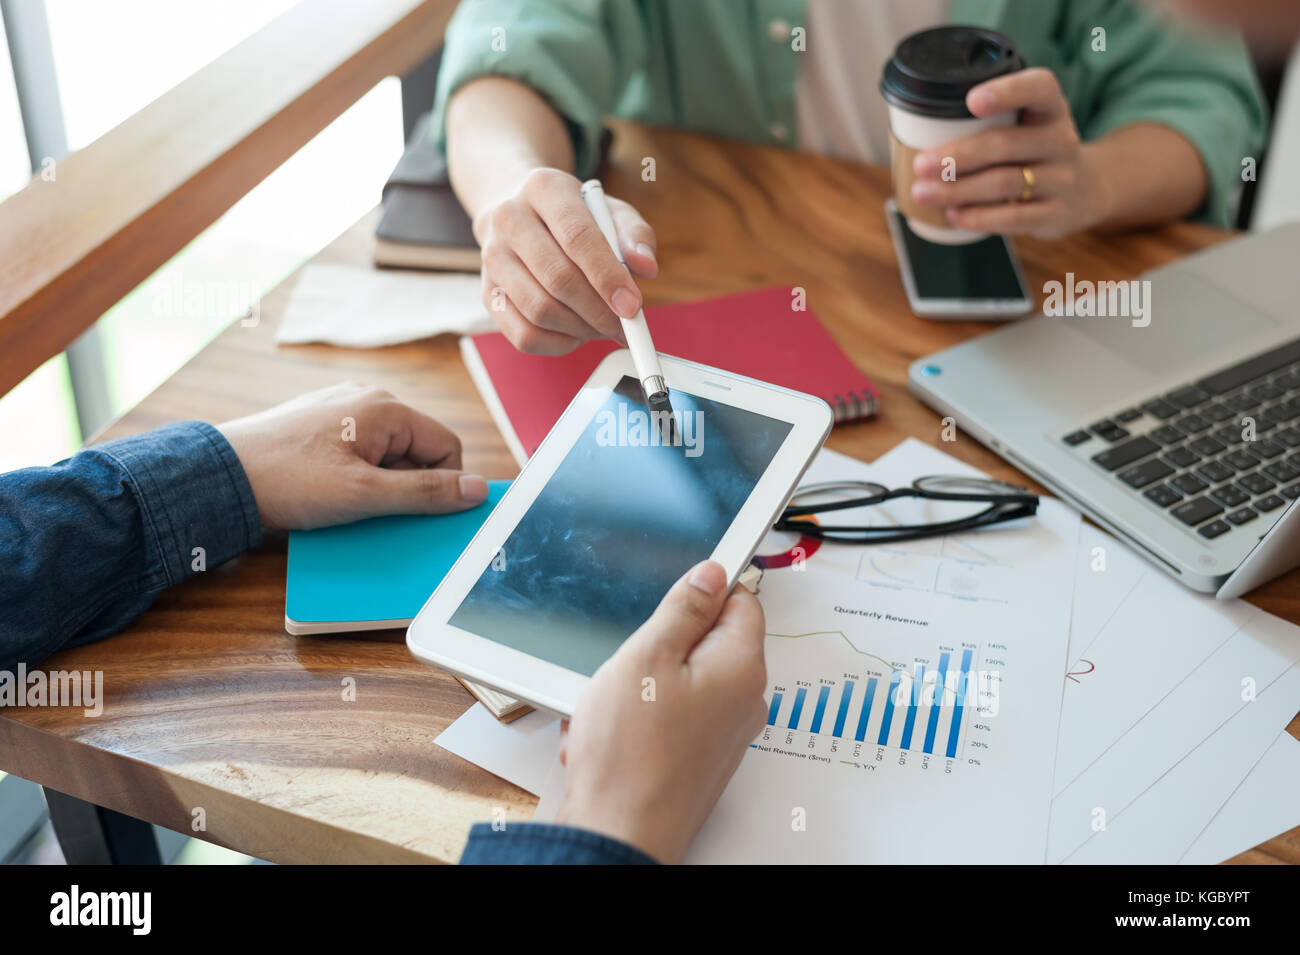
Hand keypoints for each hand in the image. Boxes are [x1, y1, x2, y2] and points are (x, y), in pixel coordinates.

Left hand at [216, 383, 487, 529]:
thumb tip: (477, 490)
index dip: (444, 486)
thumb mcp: (365, 496)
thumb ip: (426, 493)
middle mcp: (369, 400)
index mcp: (387, 408)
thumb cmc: (289, 480)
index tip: (421, 515)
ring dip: (380, 487)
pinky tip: (329, 496)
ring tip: (346, 504)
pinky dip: (357, 480)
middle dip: (407, 488)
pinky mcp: (322, 426)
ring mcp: (343, 411)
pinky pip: (361, 455)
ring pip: (389, 456)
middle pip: (418, 451)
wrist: (218, 476)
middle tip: (376, 512)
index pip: (447, 447)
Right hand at [475, 167, 657, 354]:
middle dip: (598, 311)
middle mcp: (509, 219)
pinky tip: (577, 333)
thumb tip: (645, 268)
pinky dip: (557, 343)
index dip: (607, 276)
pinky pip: (522, 334)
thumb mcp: (609, 211)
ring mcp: (492, 258)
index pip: (577, 237)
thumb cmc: (573, 216)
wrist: (519, 213)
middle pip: (557, 278)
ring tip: (603, 327)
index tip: (632, 306)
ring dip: (580, 329)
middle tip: (624, 327)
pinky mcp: (488, 293)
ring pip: (538, 310)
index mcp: (543, 188)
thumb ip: (634, 235)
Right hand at [554, 560, 766, 862]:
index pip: (741, 601)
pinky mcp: (698, 762)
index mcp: (741, 667)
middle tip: (628, 663)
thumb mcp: (648, 655)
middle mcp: (742, 702)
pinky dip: (635, 722)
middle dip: (659, 646)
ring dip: (637, 687)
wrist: (619, 835)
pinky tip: (606, 738)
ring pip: (679, 683)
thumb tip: (712, 574)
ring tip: (608, 708)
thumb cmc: (631, 755)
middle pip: (706, 644)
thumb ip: (684, 609)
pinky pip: (667, 721)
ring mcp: (722, 736)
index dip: (702, 593)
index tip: (669, 599)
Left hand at [909, 67, 1110, 239]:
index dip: (1006, 92)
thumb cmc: (1036, 151)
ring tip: (923, 193)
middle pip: (1005, 144)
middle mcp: (1061, 139)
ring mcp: (1062, 178)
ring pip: (1004, 182)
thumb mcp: (1028, 125)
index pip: (1039, 88)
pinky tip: (953, 215)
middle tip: (921, 164)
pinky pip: (1013, 217)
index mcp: (1051, 108)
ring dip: (957, 190)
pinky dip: (979, 217)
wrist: (1086, 190)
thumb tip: (916, 131)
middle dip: (957, 156)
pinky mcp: (1056, 213)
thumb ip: (991, 121)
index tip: (971, 101)